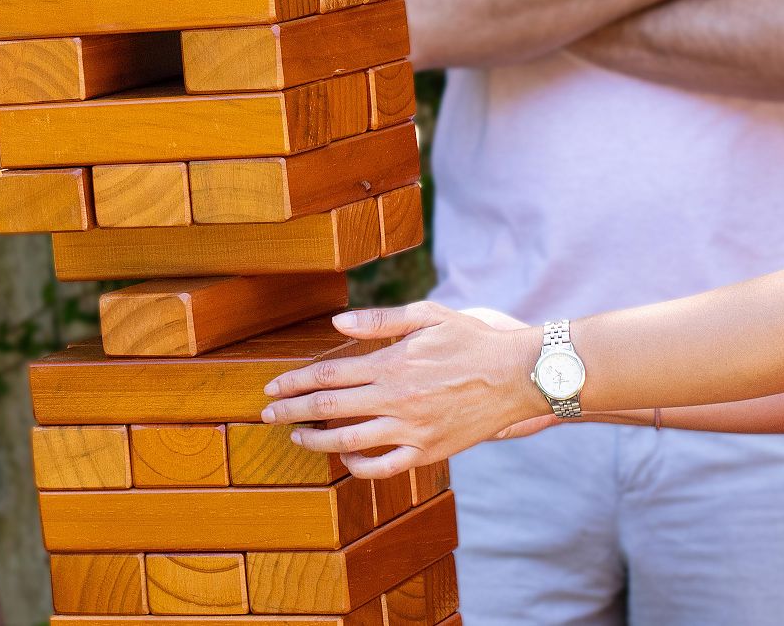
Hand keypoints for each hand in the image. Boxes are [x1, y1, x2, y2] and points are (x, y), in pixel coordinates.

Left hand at [260, 302, 549, 477]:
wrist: (517, 376)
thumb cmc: (471, 340)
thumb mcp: (427, 316)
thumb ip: (379, 320)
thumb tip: (337, 324)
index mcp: (390, 364)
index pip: (328, 376)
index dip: (294, 382)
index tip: (272, 387)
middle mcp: (395, 400)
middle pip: (328, 409)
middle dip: (291, 412)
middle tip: (266, 415)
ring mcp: (411, 430)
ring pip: (349, 441)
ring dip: (315, 441)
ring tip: (296, 436)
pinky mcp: (428, 452)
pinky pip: (384, 467)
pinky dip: (358, 466)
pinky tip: (344, 458)